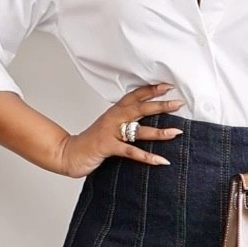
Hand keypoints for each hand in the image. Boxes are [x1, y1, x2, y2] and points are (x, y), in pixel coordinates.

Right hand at [56, 83, 184, 177]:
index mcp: (115, 111)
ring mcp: (110, 132)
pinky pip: (131, 151)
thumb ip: (126, 121)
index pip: (135, 96)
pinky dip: (147, 156)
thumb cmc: (92, 141)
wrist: (68, 153)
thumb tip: (149, 120)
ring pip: (139, 130)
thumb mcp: (109, 126)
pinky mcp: (107, 147)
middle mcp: (114, 118)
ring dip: (159, 132)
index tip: (168, 86)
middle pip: (140, 108)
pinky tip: (161, 160)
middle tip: (179, 103)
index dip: (151, 90)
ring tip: (176, 132)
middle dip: (161, 105)